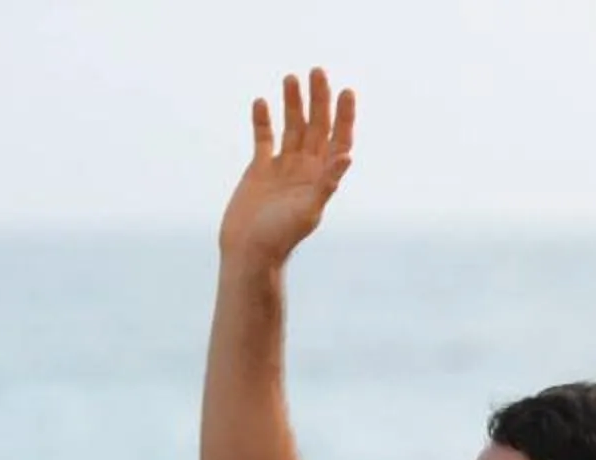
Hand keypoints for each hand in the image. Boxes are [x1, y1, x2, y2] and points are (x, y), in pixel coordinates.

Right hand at [218, 68, 355, 267]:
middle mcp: (305, 170)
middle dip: (318, 100)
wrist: (249, 252)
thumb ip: (327, 182)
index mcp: (320, 178)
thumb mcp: (308, 209)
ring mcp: (282, 169)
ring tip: (291, 78)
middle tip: (318, 71)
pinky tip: (261, 102)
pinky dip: (262, 121)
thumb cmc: (281, 236)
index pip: (337, 140)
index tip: (346, 91)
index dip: (344, 116)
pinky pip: (263, 140)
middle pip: (315, 127)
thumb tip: (346, 155)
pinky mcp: (259, 171)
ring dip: (292, 104)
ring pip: (291, 128)